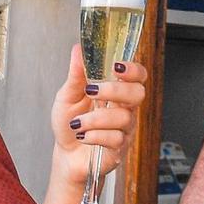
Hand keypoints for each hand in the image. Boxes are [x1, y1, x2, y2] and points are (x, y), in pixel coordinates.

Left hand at [49, 45, 148, 189]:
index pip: (138, 76)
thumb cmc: (69, 123)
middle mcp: (125, 109)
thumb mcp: (67, 95)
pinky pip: (115, 139)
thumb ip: (76, 74)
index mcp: (116, 92)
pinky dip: (94, 136)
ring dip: (95, 119)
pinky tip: (83, 136)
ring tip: (77, 123)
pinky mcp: (119, 148)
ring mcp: (125, 129)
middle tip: (91, 92)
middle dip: (114, 90)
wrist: (65, 154)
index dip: (133, 69)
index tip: (117, 66)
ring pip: (124, 118)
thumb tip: (78, 49)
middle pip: (138, 93)